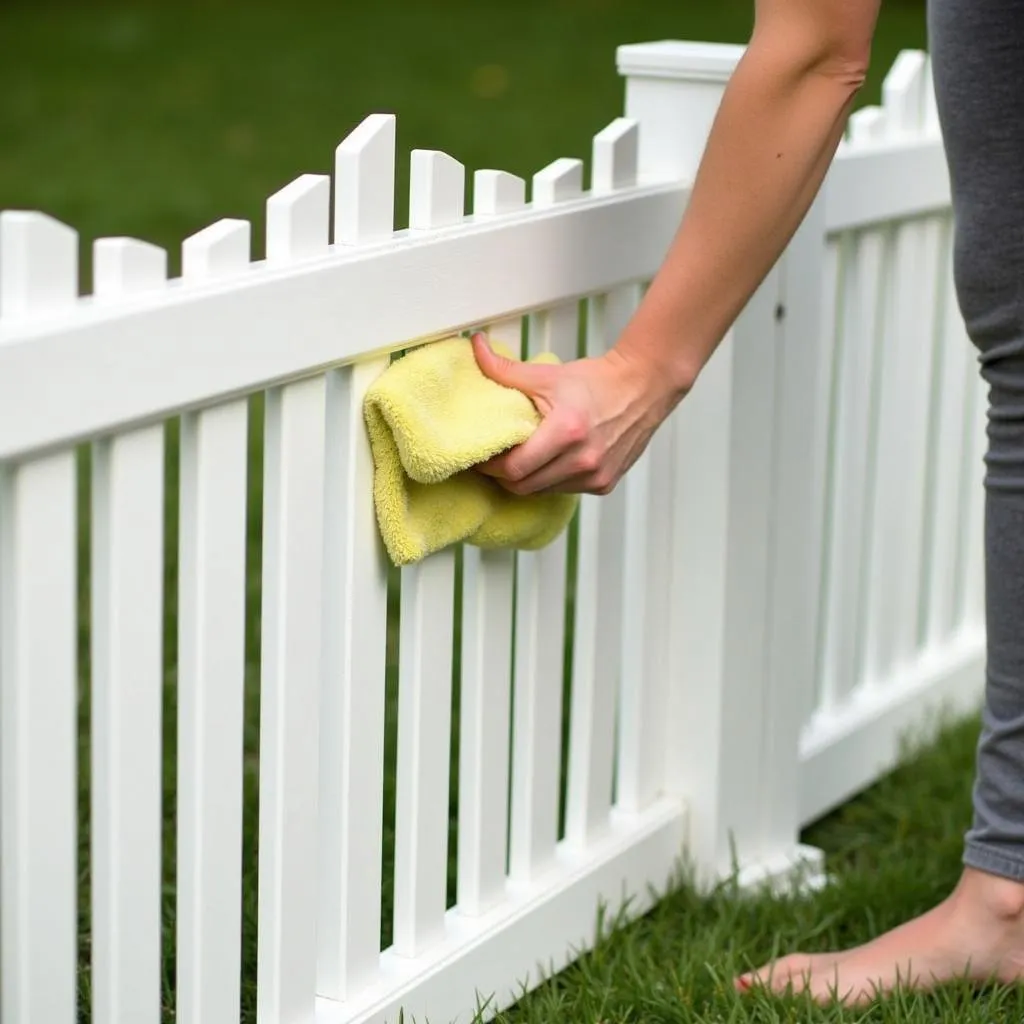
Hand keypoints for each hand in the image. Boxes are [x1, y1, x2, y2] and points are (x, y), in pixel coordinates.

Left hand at [470, 332, 682, 495]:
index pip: (515, 468)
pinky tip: (549, 463)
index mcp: (568, 431)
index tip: (481, 458)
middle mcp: (584, 459)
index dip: (491, 467)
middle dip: (504, 477)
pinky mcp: (604, 484)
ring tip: (520, 461)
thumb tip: (476, 348)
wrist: (642, 387)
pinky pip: (565, 491)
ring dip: (527, 481)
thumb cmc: (597, 381)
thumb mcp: (547, 373)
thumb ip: (504, 368)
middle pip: (524, 487)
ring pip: (543, 492)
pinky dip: (551, 481)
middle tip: (494, 462)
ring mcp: (596, 475)